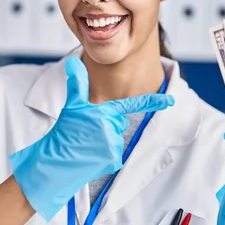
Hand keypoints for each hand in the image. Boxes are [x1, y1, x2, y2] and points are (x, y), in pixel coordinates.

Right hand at [9, 56, 173, 221]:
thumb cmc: (63, 133)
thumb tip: (73, 61)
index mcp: (104, 110)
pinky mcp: (112, 159)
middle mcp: (111, 126)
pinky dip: (104, 157)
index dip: (154, 101)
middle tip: (86, 133)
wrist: (54, 163)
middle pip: (118, 122)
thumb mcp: (71, 106)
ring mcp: (113, 143)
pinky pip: (114, 155)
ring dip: (104, 143)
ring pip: (116, 139)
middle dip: (106, 126)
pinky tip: (90, 157)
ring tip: (86, 146)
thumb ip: (77, 83)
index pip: (133, 104)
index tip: (170, 100)